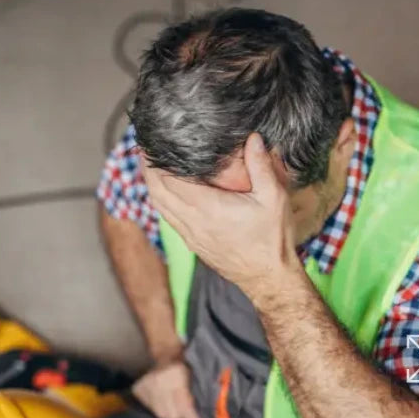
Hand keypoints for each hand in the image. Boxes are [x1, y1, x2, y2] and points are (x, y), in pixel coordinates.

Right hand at [131, 359, 201, 417]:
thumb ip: (193, 398)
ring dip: (169, 413)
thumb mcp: (193, 379)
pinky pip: (150, 408)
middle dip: (179, 416)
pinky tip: (163, 400)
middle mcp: (158, 381)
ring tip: (174, 406)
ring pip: (159, 413)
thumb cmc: (184, 368)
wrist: (166, 355)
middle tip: (185, 413)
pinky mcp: (138, 389)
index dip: (190, 416)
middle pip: (169, 415)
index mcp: (175, 376)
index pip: (182, 405)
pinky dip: (158, 407)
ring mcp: (146, 385)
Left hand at [141, 133, 296, 299]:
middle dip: (148, 169)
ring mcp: (190, 235)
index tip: (152, 143)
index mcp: (207, 208)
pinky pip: (169, 218)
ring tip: (150, 166)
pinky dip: (162, 202)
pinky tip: (166, 192)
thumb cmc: (271, 240)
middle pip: (157, 193)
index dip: (156, 161)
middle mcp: (193, 223)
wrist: (267, 278)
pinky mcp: (193, 244)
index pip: (169, 180)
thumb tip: (252, 139)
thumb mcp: (273, 198)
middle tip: (145, 149)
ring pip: (160, 207)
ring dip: (152, 186)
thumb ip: (261, 166)